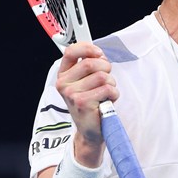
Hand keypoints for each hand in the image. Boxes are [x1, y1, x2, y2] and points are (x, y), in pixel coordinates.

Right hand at [56, 42, 118, 164]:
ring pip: (102, 76)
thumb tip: (99, 53)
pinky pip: (107, 89)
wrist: (91, 129)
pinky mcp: (83, 103)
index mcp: (64, 75)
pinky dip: (113, 94)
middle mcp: (64, 84)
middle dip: (106, 68)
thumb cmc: (91, 103)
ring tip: (105, 94)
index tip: (99, 53)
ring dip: (111, 84)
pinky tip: (107, 102)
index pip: (71, 52)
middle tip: (107, 79)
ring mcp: (72, 94)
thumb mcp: (86, 82)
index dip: (87, 48)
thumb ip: (89, 65)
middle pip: (91, 63)